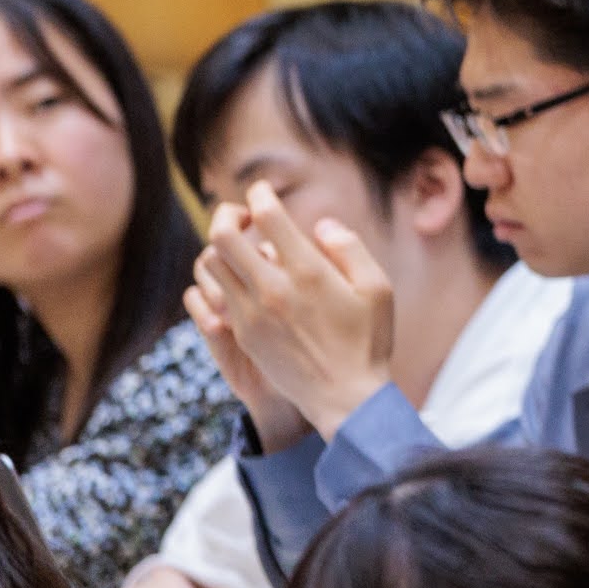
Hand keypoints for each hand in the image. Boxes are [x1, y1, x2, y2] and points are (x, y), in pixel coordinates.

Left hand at [192, 186, 397, 440]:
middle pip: (223, 236)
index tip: (264, 191)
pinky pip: (214, 294)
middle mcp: (271, 289)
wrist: (344, 396)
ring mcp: (250, 313)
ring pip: (211, 265)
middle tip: (240, 213)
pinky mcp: (241, 334)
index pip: (267, 215)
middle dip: (226, 214)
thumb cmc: (368, 339)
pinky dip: (221, 277)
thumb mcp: (377, 286)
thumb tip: (319, 226)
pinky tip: (241, 277)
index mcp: (308, 271)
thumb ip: (349, 247)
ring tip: (237, 244)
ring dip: (219, 247)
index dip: (261, 194)